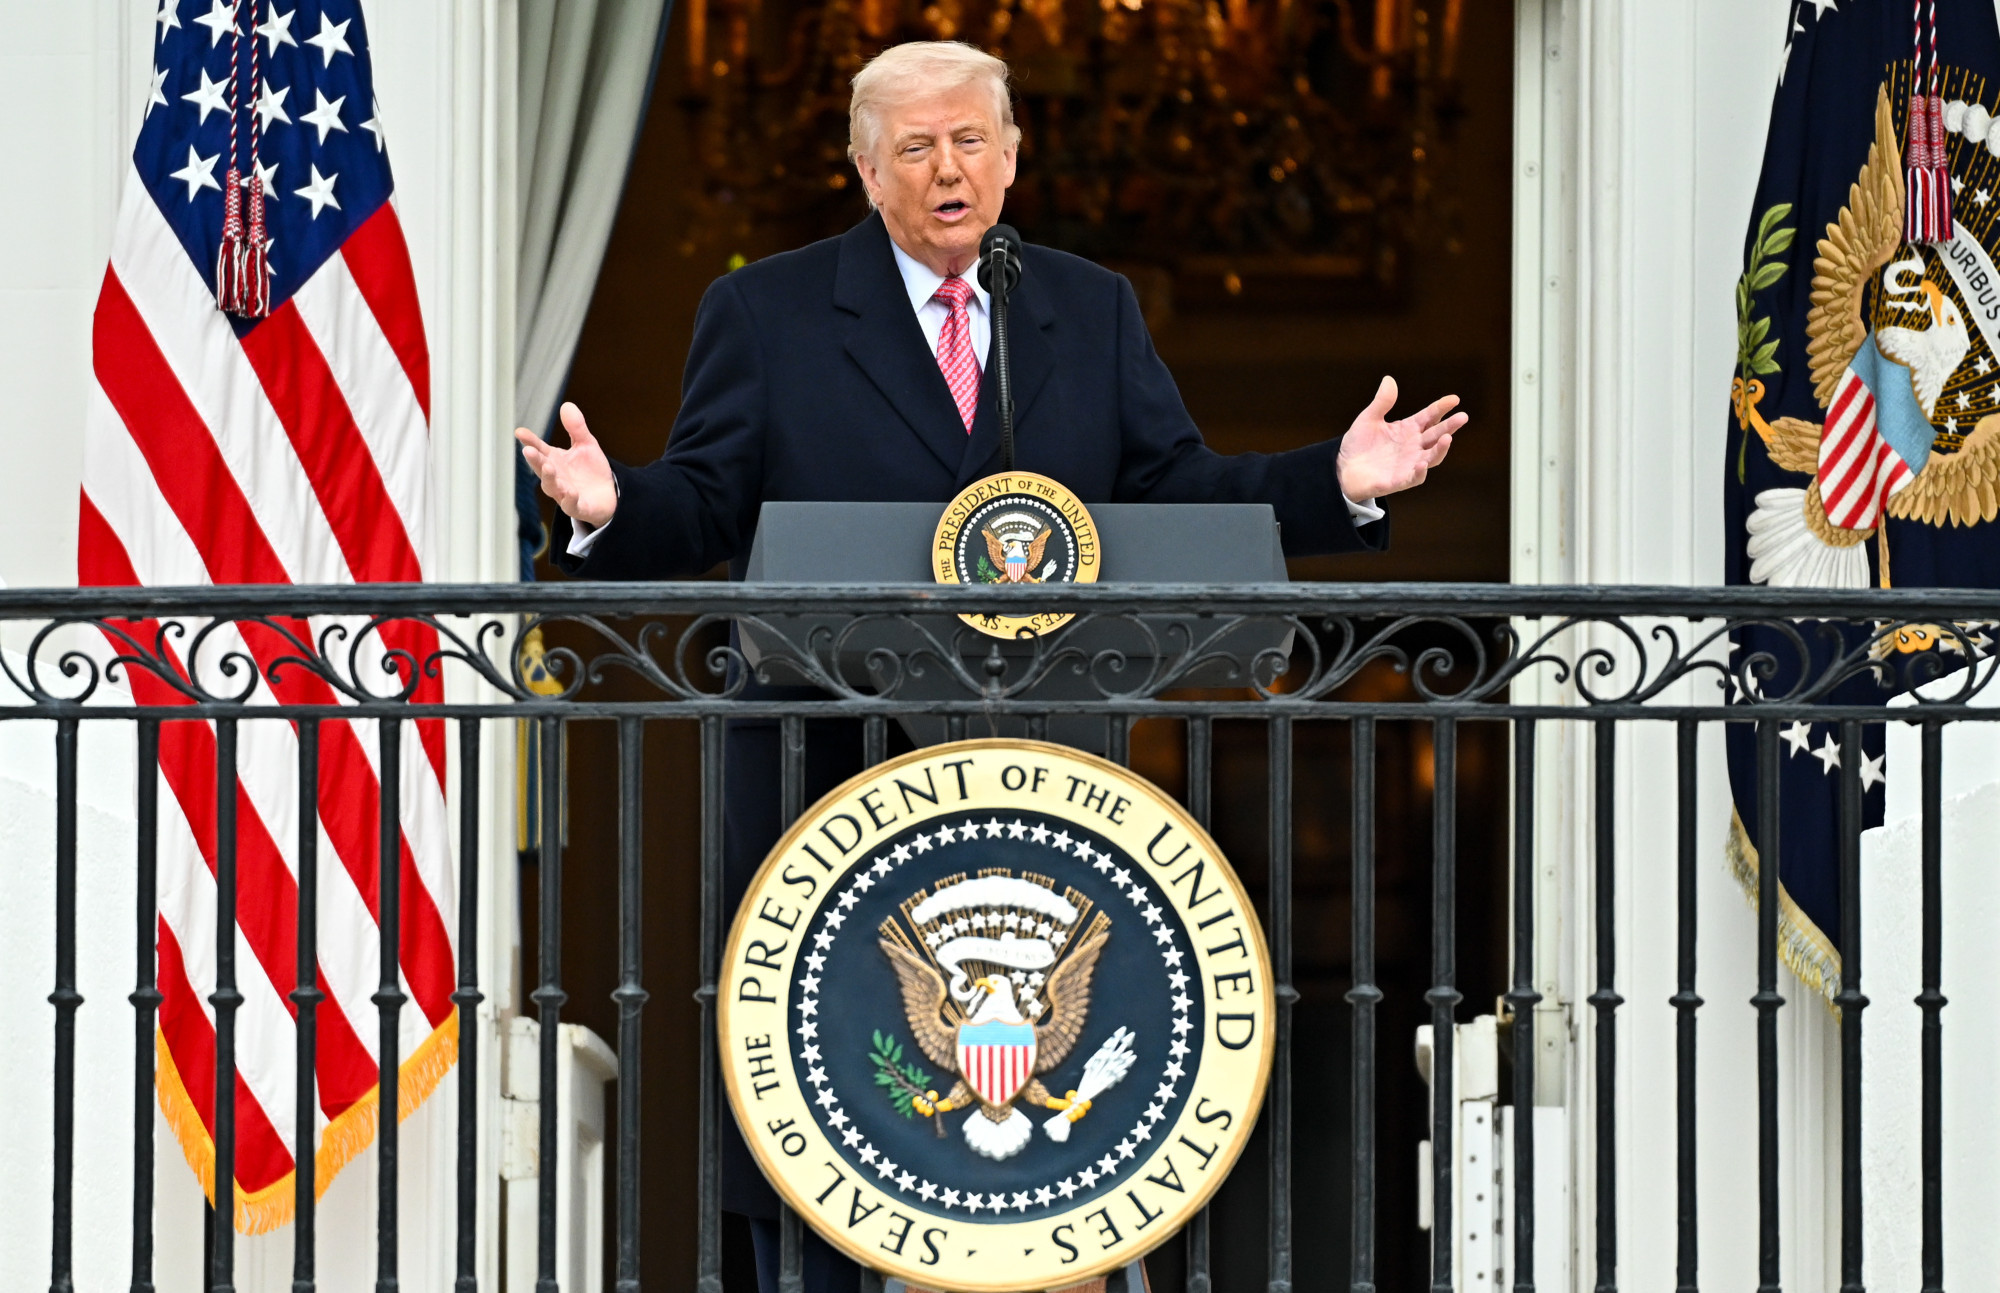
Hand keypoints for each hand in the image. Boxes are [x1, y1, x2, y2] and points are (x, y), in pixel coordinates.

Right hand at [515, 401, 617, 528]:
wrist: (610, 495)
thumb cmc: (592, 471)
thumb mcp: (586, 445)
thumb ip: (576, 428)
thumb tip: (567, 405)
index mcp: (555, 461)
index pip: (540, 449)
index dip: (530, 441)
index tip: (520, 432)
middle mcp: (556, 477)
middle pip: (542, 468)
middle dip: (535, 460)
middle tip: (529, 450)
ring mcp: (565, 494)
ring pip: (552, 487)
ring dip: (549, 478)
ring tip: (548, 467)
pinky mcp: (579, 507)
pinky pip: (571, 505)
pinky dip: (570, 499)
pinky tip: (570, 491)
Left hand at [1334, 376, 1466, 502]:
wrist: (1343, 469)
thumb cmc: (1358, 444)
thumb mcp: (1368, 419)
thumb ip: (1381, 402)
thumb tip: (1389, 379)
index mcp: (1408, 429)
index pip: (1429, 416)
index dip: (1441, 408)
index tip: (1454, 399)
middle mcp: (1414, 446)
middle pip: (1436, 435)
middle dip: (1449, 426)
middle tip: (1463, 417)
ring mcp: (1409, 463)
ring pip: (1432, 457)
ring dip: (1440, 449)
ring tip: (1447, 438)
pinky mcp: (1400, 480)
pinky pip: (1414, 477)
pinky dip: (1420, 472)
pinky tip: (1422, 464)